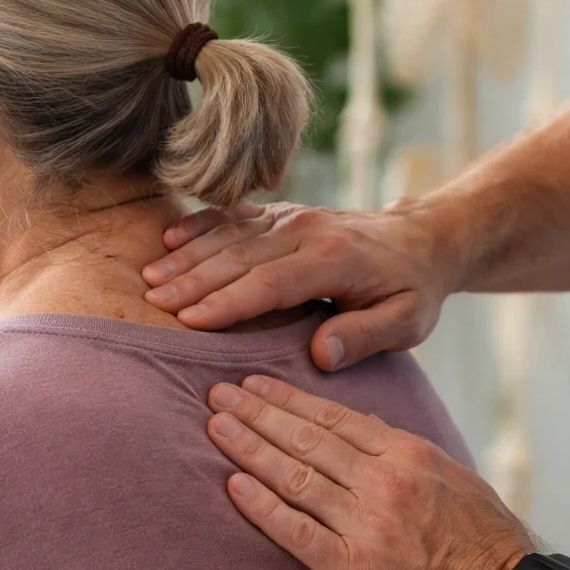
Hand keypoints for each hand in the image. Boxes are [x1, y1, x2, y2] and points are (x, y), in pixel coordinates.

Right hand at [143, 201, 456, 370]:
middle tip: (151, 304)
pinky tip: (168, 239)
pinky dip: (200, 225)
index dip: (227, 302)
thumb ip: (365, 336)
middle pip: (239, 256)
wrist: (421, 239)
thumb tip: (321, 355)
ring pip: (230, 235)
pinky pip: (234, 216)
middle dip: (192, 280)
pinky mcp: (281, 213)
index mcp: (334, 258)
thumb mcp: (407, 322)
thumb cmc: (412, 289)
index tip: (189, 321)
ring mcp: (291, 217)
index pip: (270, 283)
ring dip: (187, 256)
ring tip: (148, 277)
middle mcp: (306, 229)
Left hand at [204, 375, 532, 569]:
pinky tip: (233, 486)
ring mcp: (366, 525)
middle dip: (257, 412)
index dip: (287, 397)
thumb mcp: (452, 478)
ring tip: (216, 427)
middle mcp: (383, 482)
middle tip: (218, 393)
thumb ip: (403, 451)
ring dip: (250, 448)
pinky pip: (297, 532)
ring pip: (295, 477)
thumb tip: (365, 423)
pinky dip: (262, 507)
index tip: (253, 383)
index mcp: (408, 454)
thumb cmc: (485, 543)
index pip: (333, 417)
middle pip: (306, 438)